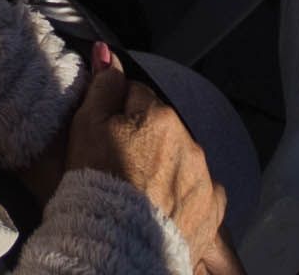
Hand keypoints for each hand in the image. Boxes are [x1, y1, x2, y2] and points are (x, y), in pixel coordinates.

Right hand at [59, 46, 234, 270]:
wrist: (117, 247)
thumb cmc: (96, 182)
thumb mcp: (85, 126)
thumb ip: (101, 85)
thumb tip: (107, 51)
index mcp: (160, 115)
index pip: (137, 96)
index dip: (117, 114)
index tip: (106, 137)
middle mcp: (190, 141)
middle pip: (164, 128)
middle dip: (146, 139)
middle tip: (120, 167)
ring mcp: (205, 177)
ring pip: (183, 158)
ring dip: (166, 167)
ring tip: (140, 192)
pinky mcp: (214, 210)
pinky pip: (201, 191)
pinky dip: (185, 195)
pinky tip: (164, 207)